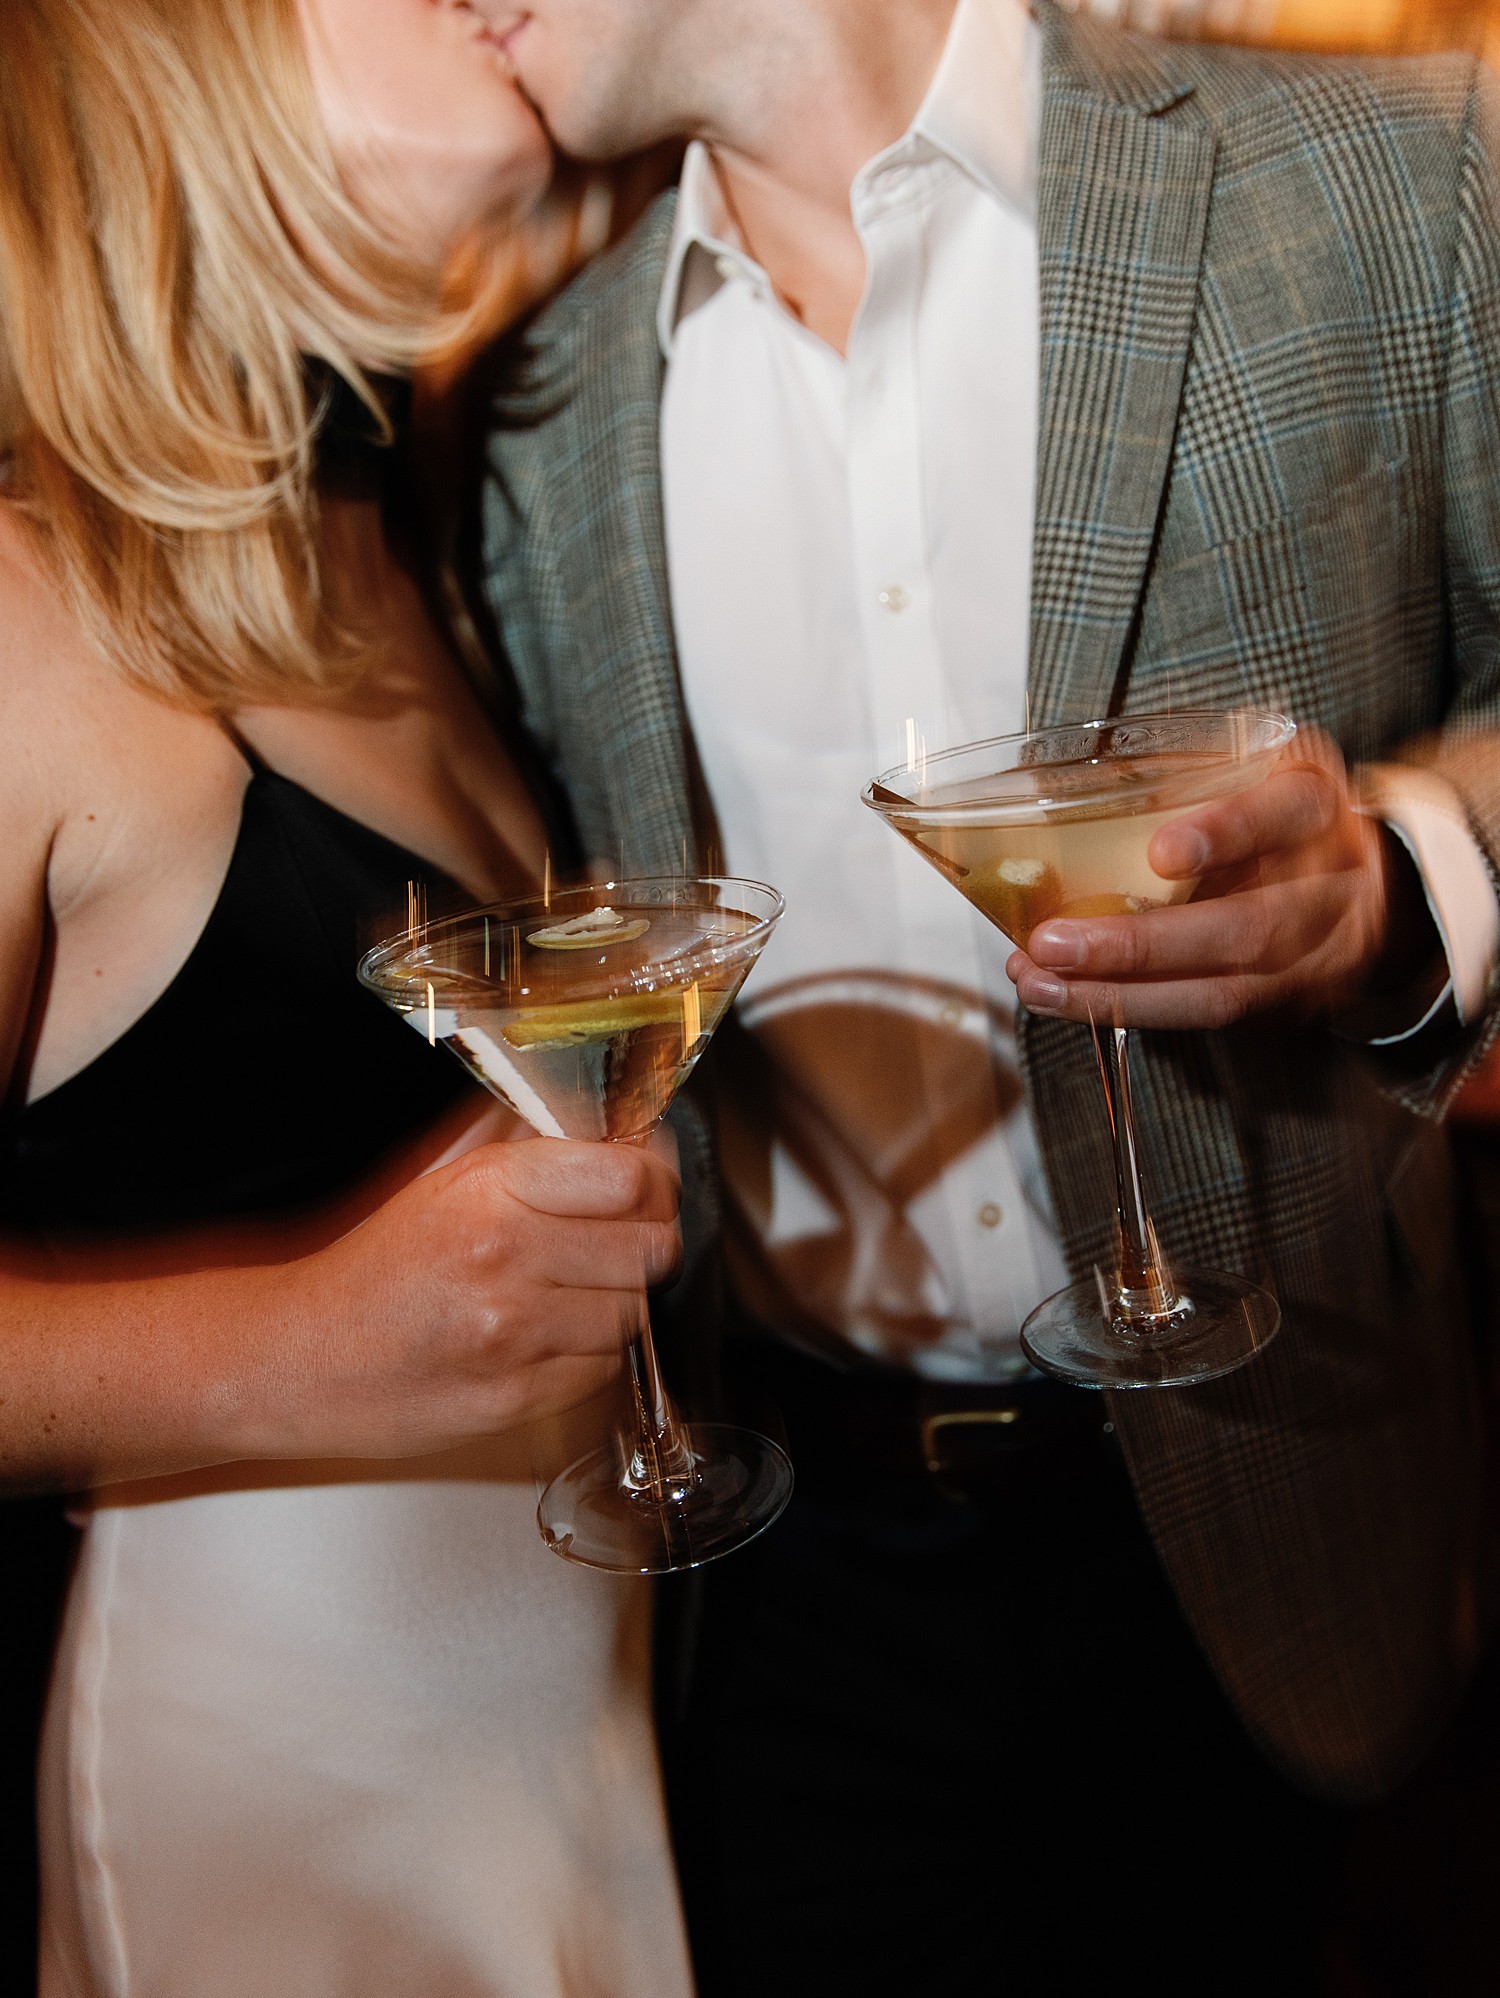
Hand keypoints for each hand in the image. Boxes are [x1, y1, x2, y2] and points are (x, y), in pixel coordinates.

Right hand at [248, 1138, 681, 1460]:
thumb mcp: (442, 1180)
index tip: (647, 1181)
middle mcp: (505, 1258)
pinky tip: (550, 1335)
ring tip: (572, 1291)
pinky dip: (592, 1352)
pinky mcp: (518, 1398)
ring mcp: (513, 1334)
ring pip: (635, 1310)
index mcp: (488, 1191)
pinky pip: (604, 1368)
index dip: (653, 1178)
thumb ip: (528, 1143)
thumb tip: (615, 1122)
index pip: (629, 1175)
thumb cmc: (374, 1270)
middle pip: (649, 1245)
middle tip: (619, 1237)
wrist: (304, 1358)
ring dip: (619, 1300)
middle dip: (645, 1239)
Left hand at [1007, 729, 1435, 1030]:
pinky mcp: (1288, 1001)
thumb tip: (1047, 789)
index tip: (1163, 853)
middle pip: (1249, 926)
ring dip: (1118, 994)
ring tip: (1040, 983)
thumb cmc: (1275, 811)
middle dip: (1140, 944)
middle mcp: (1331, 883)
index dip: (1226, 832)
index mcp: (1314, 803)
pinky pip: (1207, 1013)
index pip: (1284, 814)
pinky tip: (1067, 997)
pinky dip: (1130, 1008)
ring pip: (1222, 991)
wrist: (1370, 877)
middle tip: (1052, 942)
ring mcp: (1318, 955)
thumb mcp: (1250, 768)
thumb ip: (1181, 777)